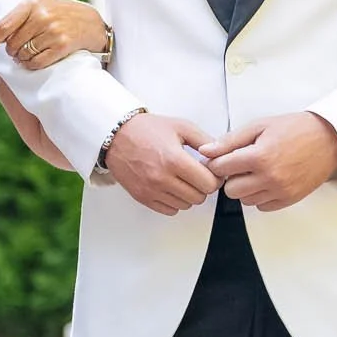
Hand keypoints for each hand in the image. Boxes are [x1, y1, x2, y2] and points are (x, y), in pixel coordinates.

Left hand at [0, 0, 109, 69]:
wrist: (91, 22)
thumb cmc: (59, 15)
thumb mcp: (38, 9)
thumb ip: (14, 20)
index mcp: (31, 4)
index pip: (3, 26)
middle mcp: (41, 16)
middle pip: (12, 44)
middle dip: (12, 51)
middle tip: (19, 50)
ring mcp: (53, 31)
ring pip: (23, 55)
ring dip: (22, 59)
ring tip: (29, 54)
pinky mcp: (62, 45)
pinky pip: (37, 62)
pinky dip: (32, 65)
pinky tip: (36, 60)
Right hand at [104, 113, 218, 214]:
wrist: (116, 136)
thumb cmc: (147, 129)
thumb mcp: (181, 126)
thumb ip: (205, 140)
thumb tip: (220, 156)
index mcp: (174, 159)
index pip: (208, 184)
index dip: (214, 178)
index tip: (210, 172)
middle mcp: (162, 178)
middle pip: (199, 197)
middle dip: (202, 186)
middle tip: (197, 174)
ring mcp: (151, 190)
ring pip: (185, 205)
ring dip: (188, 194)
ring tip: (182, 178)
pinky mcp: (143, 198)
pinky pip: (169, 210)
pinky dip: (174, 201)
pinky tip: (171, 186)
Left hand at [201, 113, 336, 210]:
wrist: (328, 139)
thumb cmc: (295, 129)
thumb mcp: (260, 126)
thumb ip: (230, 140)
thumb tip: (206, 152)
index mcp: (259, 156)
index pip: (220, 168)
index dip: (217, 162)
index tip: (222, 158)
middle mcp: (269, 177)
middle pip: (230, 190)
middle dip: (231, 177)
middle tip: (242, 165)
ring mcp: (280, 190)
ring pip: (245, 200)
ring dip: (246, 188)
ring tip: (257, 171)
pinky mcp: (289, 199)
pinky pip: (261, 207)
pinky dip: (260, 196)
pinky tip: (267, 180)